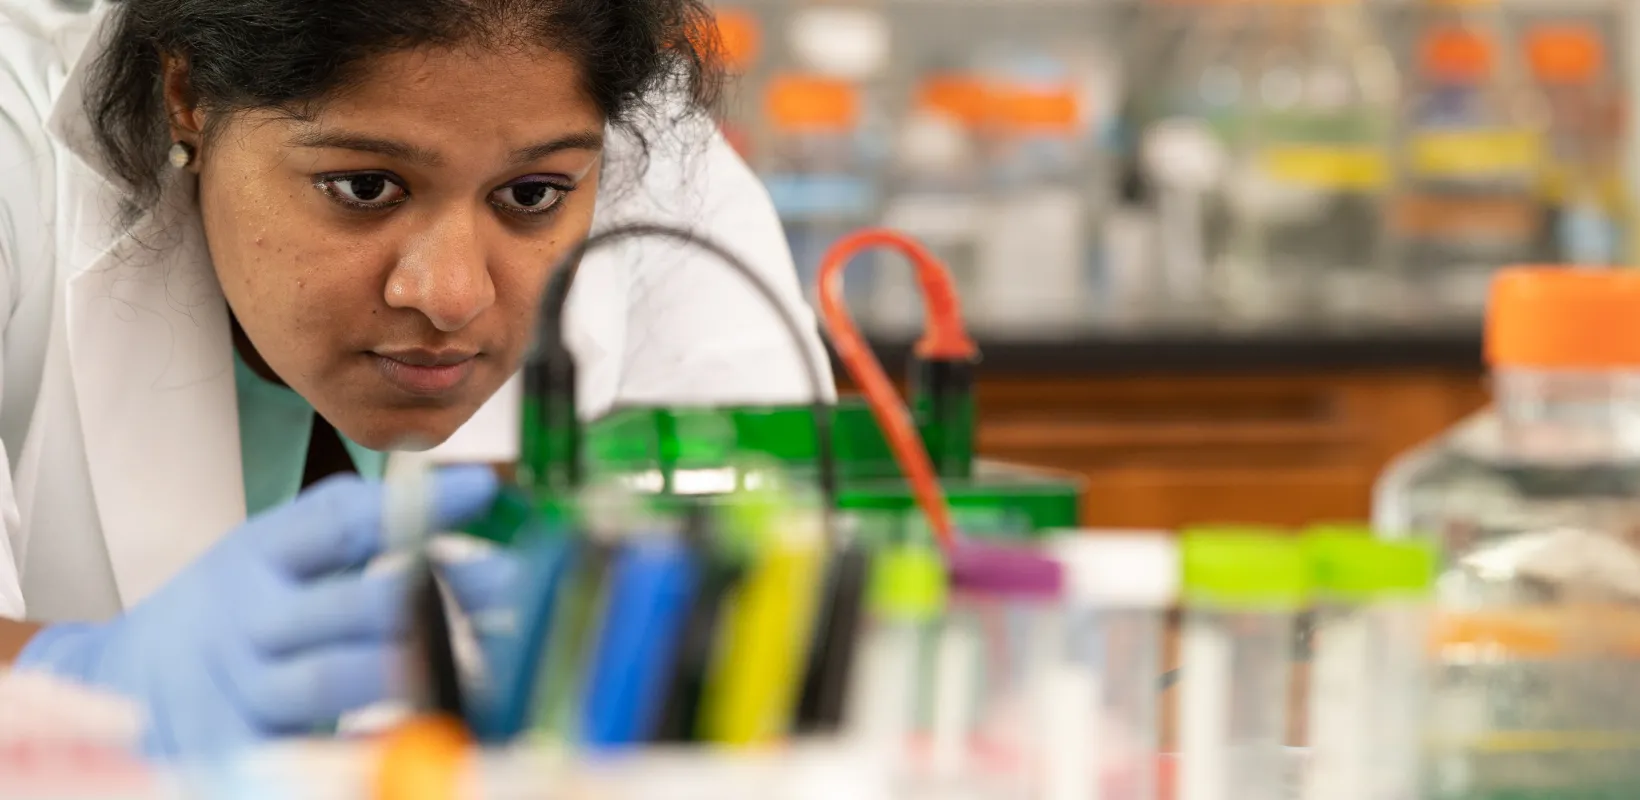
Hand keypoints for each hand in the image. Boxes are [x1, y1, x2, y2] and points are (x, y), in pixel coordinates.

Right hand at [14, 467, 499, 759]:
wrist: (130, 687)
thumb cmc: (237, 611)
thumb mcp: (275, 551)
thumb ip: (361, 523)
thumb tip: (474, 493)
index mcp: (257, 555)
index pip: (339, 520)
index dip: (415, 507)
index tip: (482, 490)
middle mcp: (247, 620)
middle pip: (347, 603)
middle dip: (438, 596)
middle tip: (512, 590)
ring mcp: (242, 691)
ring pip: (335, 680)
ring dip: (419, 670)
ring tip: (496, 664)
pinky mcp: (243, 752)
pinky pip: (315, 751)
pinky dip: (376, 743)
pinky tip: (439, 729)